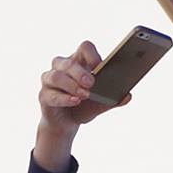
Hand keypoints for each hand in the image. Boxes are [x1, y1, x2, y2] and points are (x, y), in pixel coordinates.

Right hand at [34, 41, 125, 169]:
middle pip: (69, 62)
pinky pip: (51, 94)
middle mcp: (61, 67)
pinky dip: (64, 98)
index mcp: (78, 61)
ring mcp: (50, 80)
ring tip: (84, 95)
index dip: (92, 54)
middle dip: (80, 72)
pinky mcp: (44, 96)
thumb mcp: (100, 103)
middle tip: (92, 83)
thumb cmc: (83, 107)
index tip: (100, 65)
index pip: (84, 48)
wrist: (66, 124)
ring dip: (72, 85)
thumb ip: (113, 99)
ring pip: (56, 76)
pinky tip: (75, 101)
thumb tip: (128, 96)